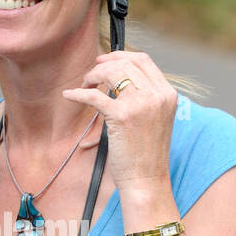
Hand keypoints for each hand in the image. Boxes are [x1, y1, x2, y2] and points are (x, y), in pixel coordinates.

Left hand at [62, 51, 176, 192]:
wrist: (146, 180)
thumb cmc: (146, 154)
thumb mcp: (154, 118)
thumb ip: (144, 96)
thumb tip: (117, 77)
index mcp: (167, 94)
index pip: (143, 60)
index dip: (121, 56)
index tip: (105, 60)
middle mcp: (157, 95)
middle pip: (126, 63)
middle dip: (104, 65)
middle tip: (91, 75)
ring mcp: (141, 104)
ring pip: (112, 73)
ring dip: (93, 76)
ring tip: (84, 86)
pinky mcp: (122, 116)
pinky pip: (94, 96)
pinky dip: (78, 94)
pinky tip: (69, 95)